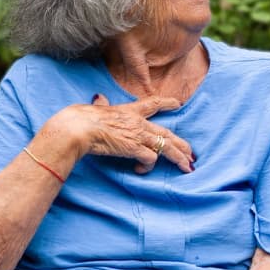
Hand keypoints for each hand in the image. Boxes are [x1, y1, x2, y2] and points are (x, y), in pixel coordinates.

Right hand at [48, 94, 192, 173]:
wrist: (79, 128)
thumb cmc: (81, 118)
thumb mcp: (96, 107)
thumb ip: (102, 104)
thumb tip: (99, 98)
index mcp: (130, 110)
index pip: (153, 104)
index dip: (167, 103)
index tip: (178, 104)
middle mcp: (139, 123)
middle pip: (167, 133)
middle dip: (181, 144)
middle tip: (191, 153)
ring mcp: (138, 135)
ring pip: (167, 147)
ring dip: (178, 158)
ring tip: (186, 167)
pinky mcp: (135, 148)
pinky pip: (151, 159)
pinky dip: (148, 167)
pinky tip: (140, 171)